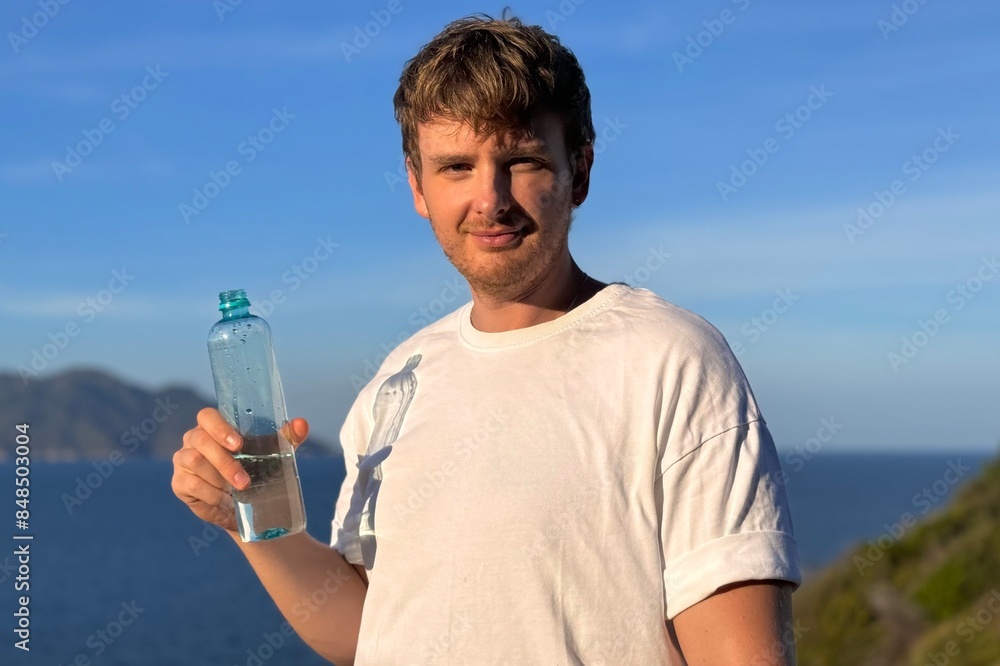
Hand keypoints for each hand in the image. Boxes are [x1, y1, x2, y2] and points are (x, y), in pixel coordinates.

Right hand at [171, 407, 309, 532]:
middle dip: (224, 462)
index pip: (207, 416)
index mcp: (215, 426)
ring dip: (218, 479)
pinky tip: (225, 501)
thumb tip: (302, 423)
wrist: (246, 504)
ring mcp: (183, 460)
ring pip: (194, 462)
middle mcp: (194, 439)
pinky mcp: (179, 482)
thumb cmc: (258, 468)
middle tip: (244, 481)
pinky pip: (191, 484)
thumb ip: (288, 437)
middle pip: (200, 440)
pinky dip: (211, 495)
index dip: (219, 428)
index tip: (238, 444)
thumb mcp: (274, 453)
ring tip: (238, 492)